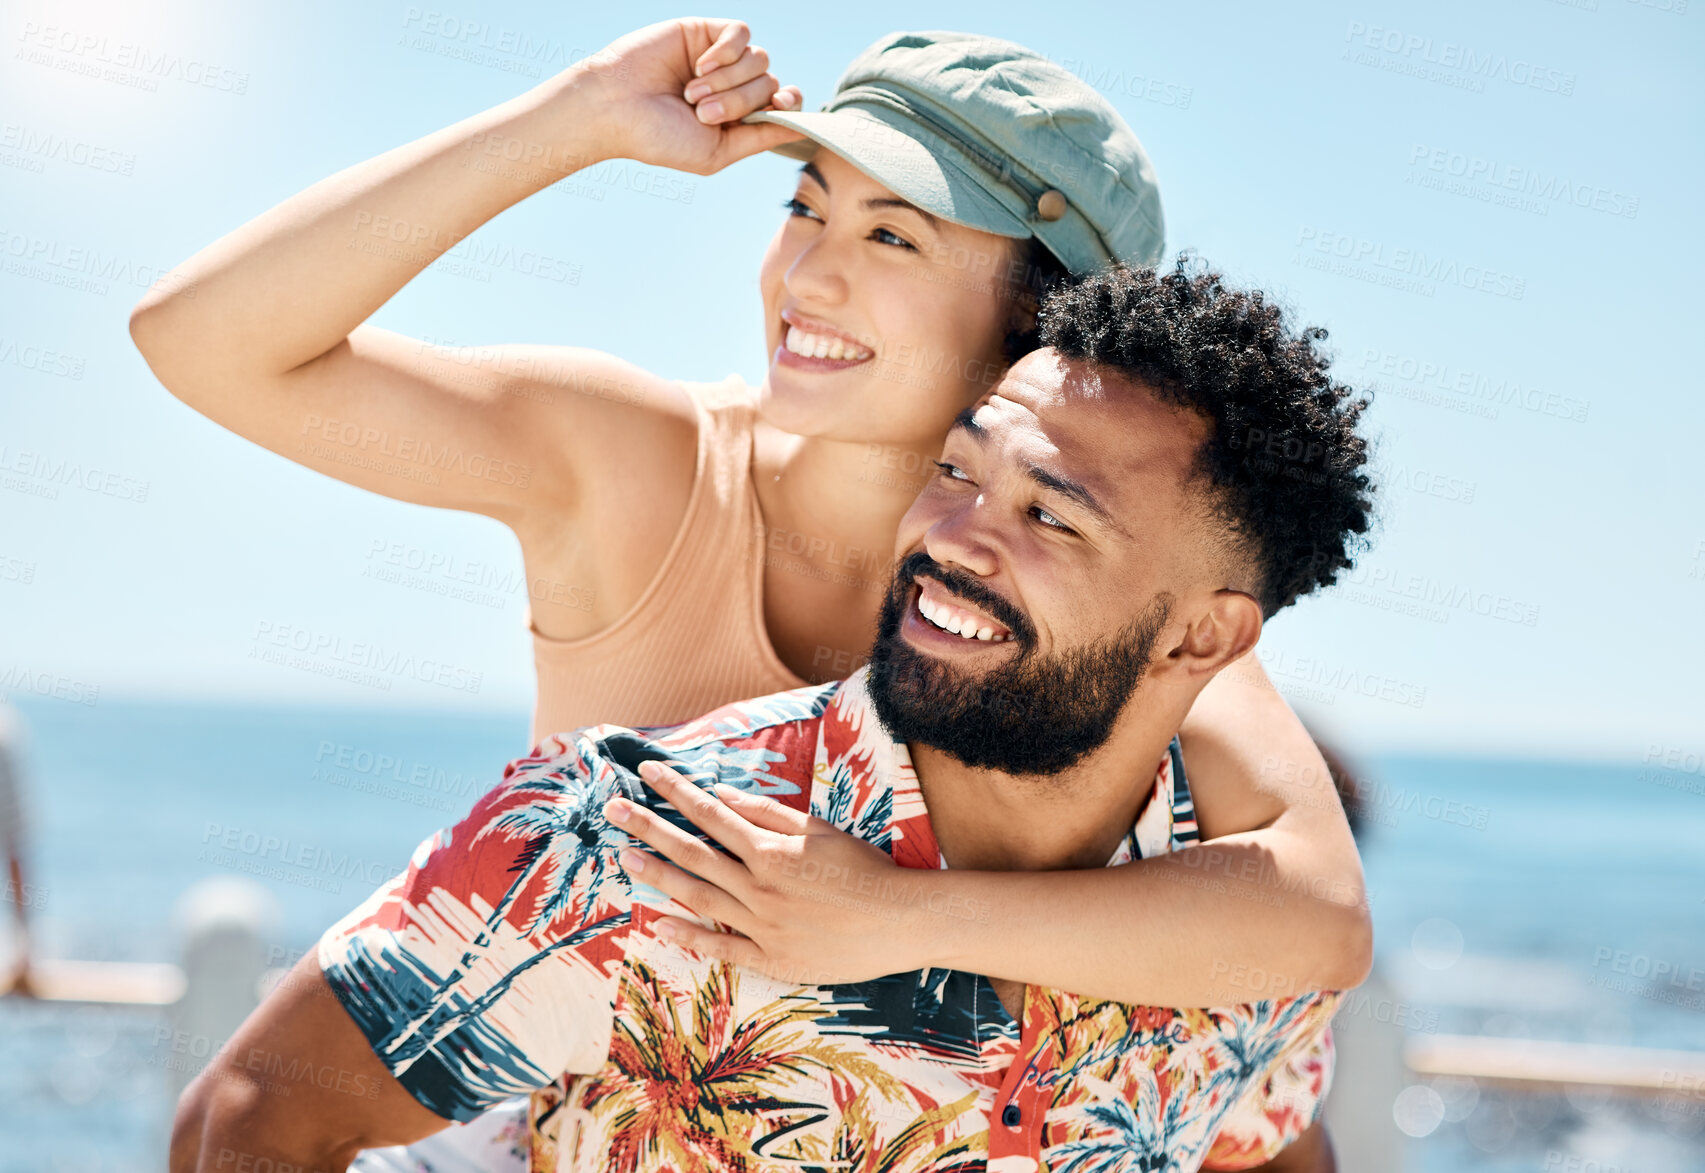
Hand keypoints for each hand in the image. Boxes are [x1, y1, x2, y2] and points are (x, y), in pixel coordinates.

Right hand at [566, 19, 804, 174]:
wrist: (615, 108)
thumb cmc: (660, 138)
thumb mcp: (717, 151)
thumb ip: (760, 138)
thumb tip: (800, 126)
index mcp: (738, 116)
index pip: (782, 102)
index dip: (789, 102)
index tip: (781, 104)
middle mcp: (732, 85)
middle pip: (769, 83)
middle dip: (740, 101)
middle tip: (700, 111)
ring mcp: (719, 58)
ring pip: (759, 59)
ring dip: (729, 80)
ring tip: (693, 93)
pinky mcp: (705, 32)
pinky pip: (741, 32)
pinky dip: (728, 50)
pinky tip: (702, 65)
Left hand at [603, 760, 925, 984]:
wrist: (901, 922)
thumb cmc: (865, 871)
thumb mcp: (820, 830)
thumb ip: (769, 814)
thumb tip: (723, 796)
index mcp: (771, 849)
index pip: (710, 812)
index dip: (675, 790)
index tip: (646, 771)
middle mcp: (758, 885)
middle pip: (692, 851)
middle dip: (648, 827)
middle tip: (613, 808)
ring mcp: (760, 924)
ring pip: (697, 896)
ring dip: (657, 876)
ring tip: (624, 858)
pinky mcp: (770, 957)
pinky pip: (720, 947)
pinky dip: (689, 937)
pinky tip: (659, 925)